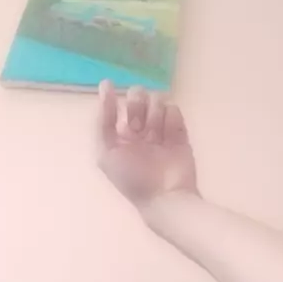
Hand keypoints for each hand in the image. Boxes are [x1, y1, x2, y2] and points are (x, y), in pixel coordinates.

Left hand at [97, 81, 198, 209]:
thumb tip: (104, 94)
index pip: (114, 109)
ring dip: (154, 112)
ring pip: (157, 101)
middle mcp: (140, 131)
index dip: (109, 97)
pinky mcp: (180, 132)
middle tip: (137, 122)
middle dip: (136, 104)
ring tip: (155, 132)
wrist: (165, 197)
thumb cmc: (132, 179)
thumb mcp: (106, 155)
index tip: (107, 84)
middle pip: (138, 99)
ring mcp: (161, 131)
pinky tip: (169, 132)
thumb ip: (102, 125)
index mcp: (120, 138)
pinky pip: (174, 110)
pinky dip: (171, 117)